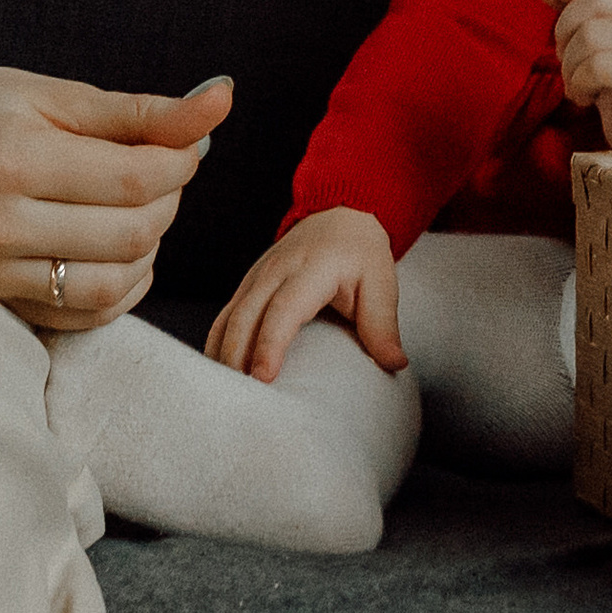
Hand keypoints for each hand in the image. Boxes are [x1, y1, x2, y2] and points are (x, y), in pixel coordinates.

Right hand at [0, 66, 230, 329]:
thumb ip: (140, 110)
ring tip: (142, 209)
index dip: (181, 162)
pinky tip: (120, 246)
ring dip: (151, 248)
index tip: (188, 143)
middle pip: (130, 234)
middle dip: (170, 201)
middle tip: (165, 170)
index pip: (133, 180)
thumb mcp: (55, 95)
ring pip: (115, 284)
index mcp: (10, 159)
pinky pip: (88, 313)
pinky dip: (125, 285)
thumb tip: (222, 99)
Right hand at [206, 207, 404, 380]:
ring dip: (222, 354)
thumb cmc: (361, 253)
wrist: (341, 213)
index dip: (270, 344)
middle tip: (240, 399)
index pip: (284, 309)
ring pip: (229, 317)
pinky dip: (216, 343)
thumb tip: (395, 363)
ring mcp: (257, 276)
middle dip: (237, 357)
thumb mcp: (381, 282)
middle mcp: (275, 271)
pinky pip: (224, 316)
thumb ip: (382, 324)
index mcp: (311, 269)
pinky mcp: (248, 284)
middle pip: (246, 316)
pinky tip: (218, 373)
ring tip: (225, 394)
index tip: (264, 377)